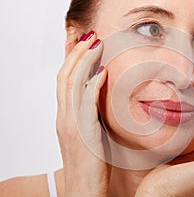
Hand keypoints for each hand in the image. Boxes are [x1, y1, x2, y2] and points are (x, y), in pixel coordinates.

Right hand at [56, 31, 109, 196]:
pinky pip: (86, 105)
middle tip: (91, 38)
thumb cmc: (88, 166)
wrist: (82, 192)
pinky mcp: (83, 135)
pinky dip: (93, 87)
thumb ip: (90, 116)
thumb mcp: (88, 136)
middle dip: (78, 54)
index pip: (65, 81)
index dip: (74, 61)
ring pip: (72, 85)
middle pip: (66, 77)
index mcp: (65, 118)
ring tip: (97, 46)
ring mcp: (71, 126)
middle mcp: (65, 118)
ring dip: (84, 62)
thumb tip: (99, 97)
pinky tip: (102, 74)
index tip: (87, 46)